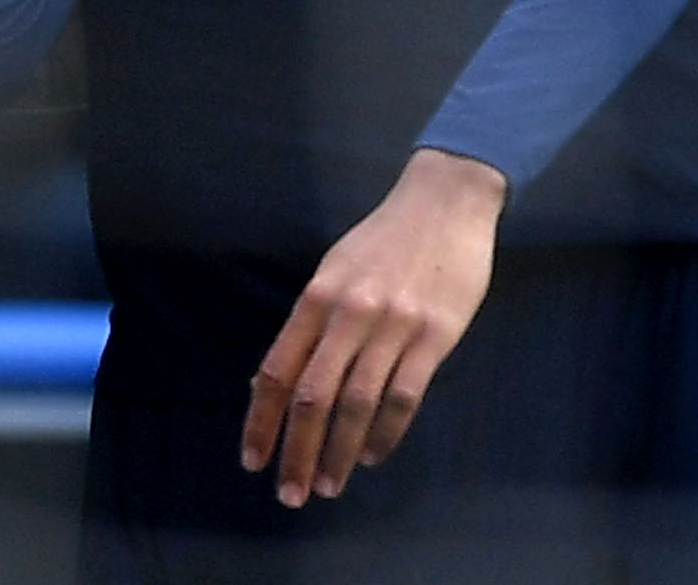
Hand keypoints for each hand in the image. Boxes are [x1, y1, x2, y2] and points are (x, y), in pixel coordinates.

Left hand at [242, 148, 503, 506]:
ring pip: (356, 404)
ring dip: (338, 452)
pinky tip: (371, 455)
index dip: (262, 420)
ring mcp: (392, 326)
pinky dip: (385, 434)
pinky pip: (404, 397)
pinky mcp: (433, 337)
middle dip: (296, 451)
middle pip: (312, 396)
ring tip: (328, 485)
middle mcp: (348, 314)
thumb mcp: (335, 269)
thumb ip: (311, 323)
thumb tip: (278, 381)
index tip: (252, 460)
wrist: (445, 202)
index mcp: (317, 297)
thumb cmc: (384, 239)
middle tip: (289, 494)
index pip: (278, 370)